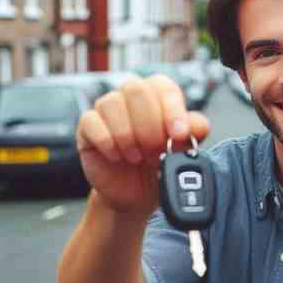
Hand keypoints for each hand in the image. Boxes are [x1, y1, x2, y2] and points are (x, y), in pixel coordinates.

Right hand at [76, 75, 209, 214]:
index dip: (172, 109)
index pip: (163, 86)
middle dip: (149, 126)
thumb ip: (193, 134)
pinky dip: (108, 142)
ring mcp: (107, 109)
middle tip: (155, 152)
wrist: (137, 195)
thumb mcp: (182, 152)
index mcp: (159, 96)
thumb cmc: (160, 167)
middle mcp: (131, 96)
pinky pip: (92, 122)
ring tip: (137, 158)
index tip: (178, 135)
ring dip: (129, 137)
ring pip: (112, 104)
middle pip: (137, 90)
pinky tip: (118, 157)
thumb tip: (195, 125)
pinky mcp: (87, 127)